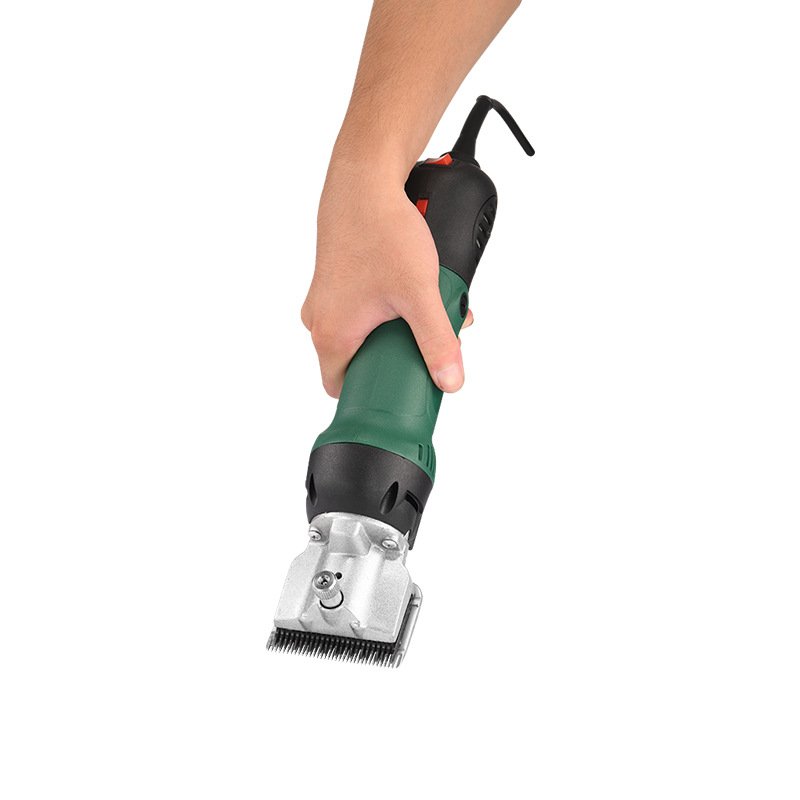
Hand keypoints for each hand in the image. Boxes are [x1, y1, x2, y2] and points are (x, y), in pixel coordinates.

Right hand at [301, 161, 471, 397]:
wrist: (363, 181)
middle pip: (357, 361)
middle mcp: (320, 321)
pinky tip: (409, 290)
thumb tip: (450, 381)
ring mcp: (324, 300)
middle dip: (394, 356)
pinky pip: (358, 309)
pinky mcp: (334, 282)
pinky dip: (385, 307)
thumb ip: (437, 341)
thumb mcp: (419, 294)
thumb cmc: (381, 232)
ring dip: (393, 329)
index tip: (397, 391)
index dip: (371, 394)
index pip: (343, 388)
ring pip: (361, 332)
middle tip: (421, 341)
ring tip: (422, 309)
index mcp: (332, 335)